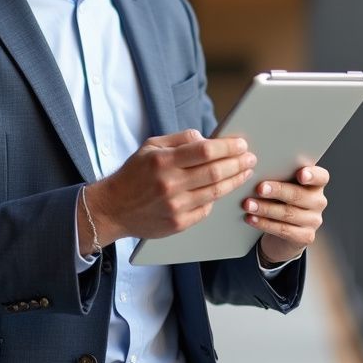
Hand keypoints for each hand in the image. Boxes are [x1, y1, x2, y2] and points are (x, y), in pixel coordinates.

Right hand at [81, 129, 255, 251]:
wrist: (112, 209)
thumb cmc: (133, 174)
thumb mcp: (150, 147)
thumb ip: (180, 139)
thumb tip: (207, 138)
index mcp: (163, 161)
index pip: (205, 150)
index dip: (228, 146)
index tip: (241, 144)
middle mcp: (170, 183)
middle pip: (215, 171)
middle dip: (238, 163)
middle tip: (250, 158)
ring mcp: (175, 206)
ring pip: (216, 192)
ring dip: (235, 181)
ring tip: (245, 172)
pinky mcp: (178, 224)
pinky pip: (206, 209)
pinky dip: (217, 198)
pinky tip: (223, 190)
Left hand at [243, 165, 329, 264]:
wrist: (282, 229)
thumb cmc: (280, 199)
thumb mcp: (282, 185)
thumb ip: (278, 176)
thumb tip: (256, 170)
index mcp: (316, 183)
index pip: (321, 177)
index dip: (312, 175)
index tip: (300, 174)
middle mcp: (318, 201)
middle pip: (298, 195)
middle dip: (277, 191)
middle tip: (259, 189)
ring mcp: (314, 220)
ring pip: (288, 213)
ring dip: (265, 209)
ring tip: (248, 205)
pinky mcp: (306, 236)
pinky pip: (284, 230)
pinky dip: (265, 224)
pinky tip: (252, 219)